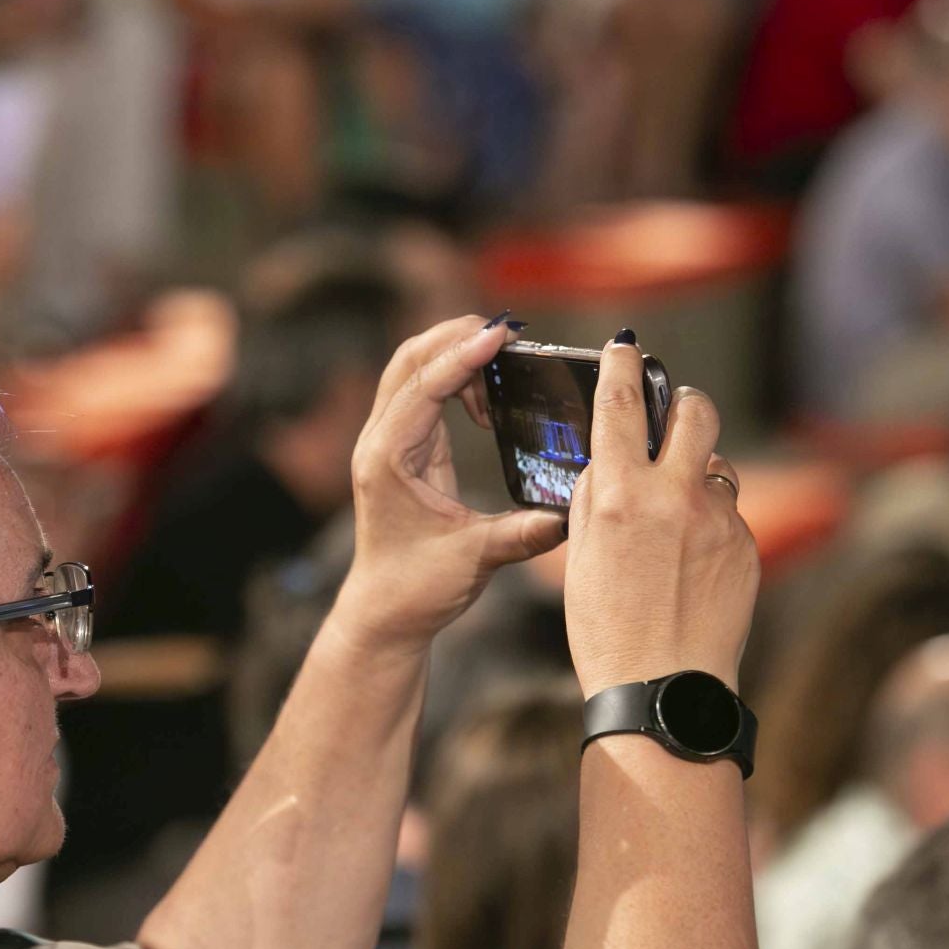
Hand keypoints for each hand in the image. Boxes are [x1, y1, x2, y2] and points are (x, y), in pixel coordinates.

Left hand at [334, 316, 564, 655]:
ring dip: (455, 353)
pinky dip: (455, 379)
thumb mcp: (475, 560)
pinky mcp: (401, 448)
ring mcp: (386, 441)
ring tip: (506, 360)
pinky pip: (423, 392)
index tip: (504, 335)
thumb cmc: (416, 589)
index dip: (464, 356)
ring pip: (413, 369)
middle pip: (410, 360)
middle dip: (457, 337)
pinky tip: (489, 398)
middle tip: (511, 334)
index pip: (424, 386)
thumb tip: (569, 516)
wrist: (384, 614)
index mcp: (387, 458)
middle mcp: (379, 442)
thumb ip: (522, 534)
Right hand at [564, 338, 758, 695]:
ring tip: (678, 516)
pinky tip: (693, 566)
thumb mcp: (580, 557)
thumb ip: (595, 500)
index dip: (623, 365)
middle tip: (676, 413)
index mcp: (619, 495)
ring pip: (716, 468)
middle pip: (695, 412)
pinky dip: (712, 526)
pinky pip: (729, 516)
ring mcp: (717, 520)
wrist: (662, 689)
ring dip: (698, 475)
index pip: (620, 405)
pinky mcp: (746, 547)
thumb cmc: (607, 631)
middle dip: (685, 404)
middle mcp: (673, 496)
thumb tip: (610, 462)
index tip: (626, 347)